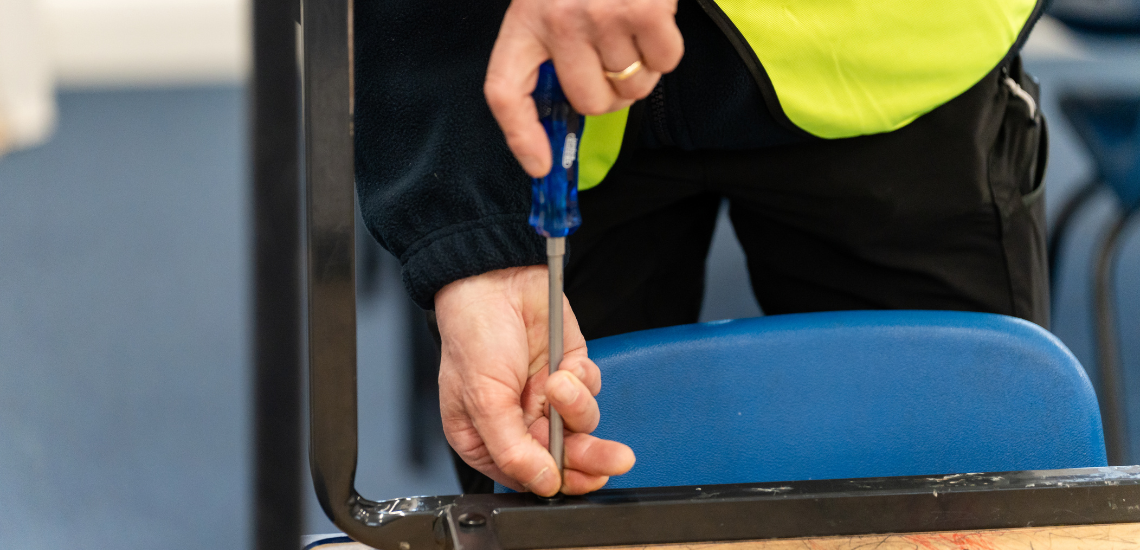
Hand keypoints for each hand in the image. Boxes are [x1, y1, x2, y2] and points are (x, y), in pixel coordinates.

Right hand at [436, 266, 634, 495]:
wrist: (495, 280)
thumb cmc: (473, 334)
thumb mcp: (482, 401)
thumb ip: (512, 450)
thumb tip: (543, 484)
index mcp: (486, 438)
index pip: (530, 477)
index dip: (557, 481)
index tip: (579, 478)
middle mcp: (519, 422)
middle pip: (564, 459)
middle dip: (589, 458)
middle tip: (611, 460)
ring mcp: (546, 397)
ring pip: (582, 426)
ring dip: (578, 407)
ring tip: (562, 382)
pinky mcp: (570, 371)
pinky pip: (592, 390)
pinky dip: (584, 380)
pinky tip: (564, 365)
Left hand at [485, 0, 683, 176]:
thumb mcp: (552, 3)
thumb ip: (551, 51)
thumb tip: (572, 115)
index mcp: (524, 19)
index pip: (504, 92)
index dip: (520, 137)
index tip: (540, 166)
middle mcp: (558, 20)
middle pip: (589, 102)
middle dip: (612, 93)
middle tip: (616, 61)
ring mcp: (601, 14)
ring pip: (632, 87)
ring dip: (643, 67)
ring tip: (633, 28)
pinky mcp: (644, 8)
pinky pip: (665, 62)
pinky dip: (667, 49)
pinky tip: (655, 20)